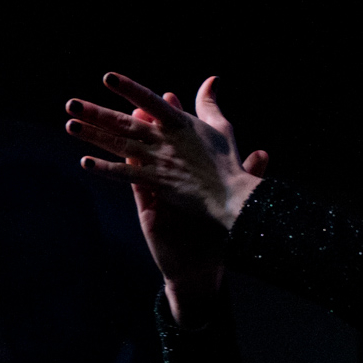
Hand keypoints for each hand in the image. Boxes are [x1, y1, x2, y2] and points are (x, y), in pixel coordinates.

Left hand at [66, 73, 264, 230]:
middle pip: (124, 123)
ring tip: (70, 125)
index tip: (107, 77)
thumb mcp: (221, 127)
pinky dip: (105, 168)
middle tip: (71, 104)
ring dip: (93, 135)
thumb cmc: (228, 164)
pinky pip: (125, 174)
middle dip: (96, 112)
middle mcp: (165, 139)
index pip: (149, 101)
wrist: (232, 197)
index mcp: (179, 123)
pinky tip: (85, 162)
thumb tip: (211, 78)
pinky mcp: (156, 182)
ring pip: (119, 145)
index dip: (128, 88)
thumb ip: (209, 102)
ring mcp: (158, 160)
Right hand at [105, 89, 267, 324]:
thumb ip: (246, 173)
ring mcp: (155, 193)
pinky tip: (99, 159)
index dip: (173, 117)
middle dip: (142, 121)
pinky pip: (131, 187)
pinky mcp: (147, 211)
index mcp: (187, 172)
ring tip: (106, 121)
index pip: (179, 139)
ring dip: (117, 141)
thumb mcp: (232, 200)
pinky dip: (115, 173)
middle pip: (153, 143)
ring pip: (134, 160)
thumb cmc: (214, 232)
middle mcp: (168, 178)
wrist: (201, 265)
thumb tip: (263, 152)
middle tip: (131, 100)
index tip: (170, 96)